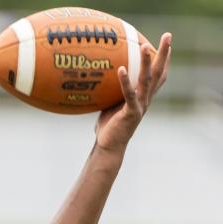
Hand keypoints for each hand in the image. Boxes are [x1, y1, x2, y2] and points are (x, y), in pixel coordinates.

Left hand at [95, 32, 171, 152]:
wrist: (109, 146)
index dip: (164, 59)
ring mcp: (141, 105)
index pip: (158, 75)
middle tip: (168, 35)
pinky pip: (129, 94)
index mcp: (144, 96)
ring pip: (147, 80)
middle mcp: (146, 99)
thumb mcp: (111, 104)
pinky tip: (121, 68)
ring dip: (147, 62)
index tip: (167, 43)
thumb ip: (112, 90)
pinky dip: (125, 81)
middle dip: (164, 53)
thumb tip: (99, 75)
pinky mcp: (131, 112)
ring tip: (145, 46)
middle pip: (159, 72)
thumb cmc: (109, 125)